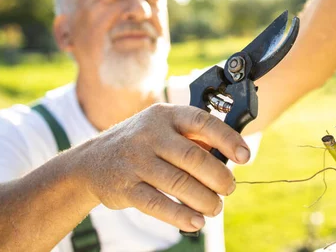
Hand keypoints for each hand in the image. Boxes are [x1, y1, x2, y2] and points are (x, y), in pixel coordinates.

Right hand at [78, 103, 249, 231]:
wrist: (90, 162)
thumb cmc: (140, 143)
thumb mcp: (162, 128)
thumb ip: (193, 137)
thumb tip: (230, 155)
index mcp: (166, 115)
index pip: (203, 122)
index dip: (228, 139)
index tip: (245, 156)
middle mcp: (150, 134)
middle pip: (194, 158)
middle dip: (219, 177)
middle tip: (229, 188)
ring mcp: (135, 160)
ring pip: (179, 183)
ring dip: (204, 199)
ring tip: (215, 207)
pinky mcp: (125, 187)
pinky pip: (158, 204)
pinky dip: (181, 215)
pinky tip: (196, 222)